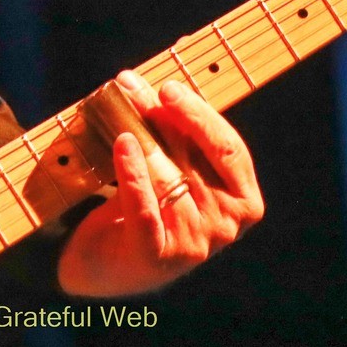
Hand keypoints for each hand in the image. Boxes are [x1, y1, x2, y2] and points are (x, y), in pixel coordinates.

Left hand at [54, 70, 264, 298]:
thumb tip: (142, 84)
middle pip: (196, 157)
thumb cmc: (148, 206)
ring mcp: (194, 244)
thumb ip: (171, 133)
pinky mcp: (156, 256)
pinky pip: (146, 208)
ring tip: (117, 107)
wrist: (103, 262)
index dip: (200, 115)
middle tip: (131, 86)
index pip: (230, 149)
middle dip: (163, 116)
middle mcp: (226, 226)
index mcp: (243, 201)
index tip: (169, 88)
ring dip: (141, 137)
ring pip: (169, 177)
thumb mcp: (170, 167)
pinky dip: (133, 173)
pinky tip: (123, 144)